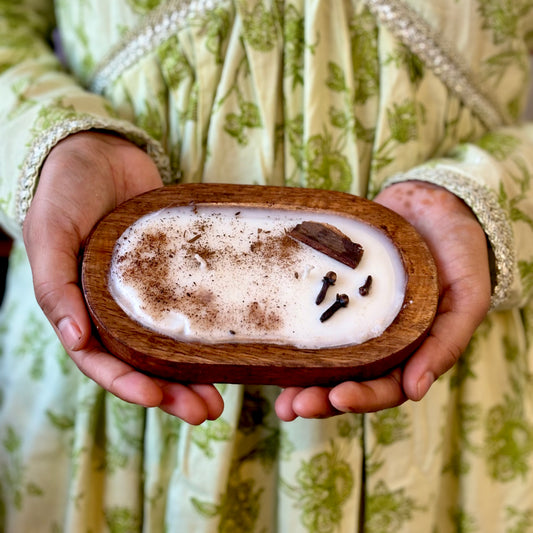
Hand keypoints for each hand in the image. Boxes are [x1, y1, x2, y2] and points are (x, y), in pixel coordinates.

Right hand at [23, 131, 223, 423]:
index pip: (104, 360)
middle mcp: (118, 308)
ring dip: (195, 370)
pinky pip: (195, 303)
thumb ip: (56, 286)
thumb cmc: (65, 192)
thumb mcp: (50, 235)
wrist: (100, 151)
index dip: (128, 385)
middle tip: (207, 413)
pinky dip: (209, 327)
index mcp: (83, 308)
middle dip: (172, 391)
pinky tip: (232, 344)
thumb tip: (75, 340)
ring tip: (225, 393)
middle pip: (145, 361)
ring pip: (172, 341)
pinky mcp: (178, 270)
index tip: (158, 401)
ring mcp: (150, 291)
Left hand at [275, 180, 491, 420]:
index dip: (362, 397)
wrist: (434, 202)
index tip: (337, 398)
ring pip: (323, 353)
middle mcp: (376, 337)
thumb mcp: (467, 296)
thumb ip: (446, 342)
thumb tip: (416, 391)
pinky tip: (271, 339)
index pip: (385, 386)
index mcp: (408, 348)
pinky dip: (293, 327)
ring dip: (299, 375)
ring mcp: (351, 313)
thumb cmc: (460, 251)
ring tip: (275, 392)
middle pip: (347, 378)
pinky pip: (310, 310)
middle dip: (320, 396)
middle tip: (292, 407)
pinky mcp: (332, 286)